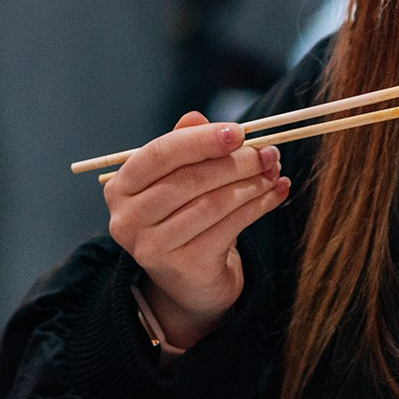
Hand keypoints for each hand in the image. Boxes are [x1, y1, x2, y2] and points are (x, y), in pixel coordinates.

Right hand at [103, 111, 289, 347]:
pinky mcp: (183, 268)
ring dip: (252, 184)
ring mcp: (152, 247)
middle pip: (189, 179)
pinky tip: (276, 194)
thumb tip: (197, 117)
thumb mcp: (180, 177)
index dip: (201, 140)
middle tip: (269, 152)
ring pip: (212, 204)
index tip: (239, 132)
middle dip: (236, 162)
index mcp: (121, 187)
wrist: (189, 280)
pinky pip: (229, 228)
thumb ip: (186, 145)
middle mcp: (127, 219)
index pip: (160, 154)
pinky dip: (258, 207)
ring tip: (274, 172)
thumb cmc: (183, 215)